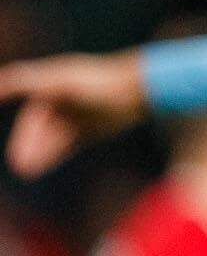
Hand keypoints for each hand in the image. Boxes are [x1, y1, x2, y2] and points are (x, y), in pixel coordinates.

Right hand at [0, 51, 150, 177]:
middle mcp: (63, 100)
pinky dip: (55, 153)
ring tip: (29, 171)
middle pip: (40, 128)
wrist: (142, 89)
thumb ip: (26, 83)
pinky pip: (69, 142)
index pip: (31, 116)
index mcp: (51, 86)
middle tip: (22, 167)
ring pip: (54, 137)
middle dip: (29, 147)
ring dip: (41, 152)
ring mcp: (79, 114)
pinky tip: (44, 165)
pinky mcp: (95, 126)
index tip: (16, 156)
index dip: (22, 135)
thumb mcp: (59, 83)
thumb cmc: (99, 84)